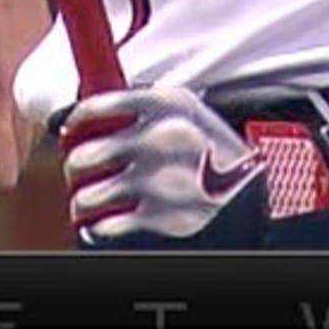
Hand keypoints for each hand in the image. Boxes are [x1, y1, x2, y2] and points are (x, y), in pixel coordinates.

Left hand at [58, 85, 328, 249]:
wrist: (258, 192)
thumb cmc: (221, 152)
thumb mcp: (191, 112)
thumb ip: (148, 106)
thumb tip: (96, 113)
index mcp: (165, 103)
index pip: (95, 107)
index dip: (75, 122)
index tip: (70, 131)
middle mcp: (159, 137)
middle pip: (84, 153)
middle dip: (76, 165)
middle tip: (81, 169)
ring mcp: (159, 179)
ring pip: (88, 193)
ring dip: (83, 199)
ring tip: (89, 199)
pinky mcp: (162, 217)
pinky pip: (106, 224)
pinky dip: (100, 225)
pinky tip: (108, 220)